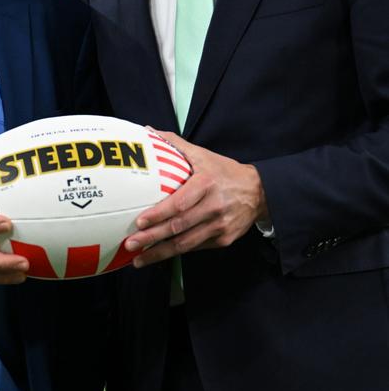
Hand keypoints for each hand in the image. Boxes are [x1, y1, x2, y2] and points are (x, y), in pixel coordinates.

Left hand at [125, 131, 267, 266]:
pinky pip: (196, 247)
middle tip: (131, 244)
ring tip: (139, 259)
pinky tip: (160, 255)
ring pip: (186, 244)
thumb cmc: (224, 172)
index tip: (140, 222)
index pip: (180, 203)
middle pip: (179, 226)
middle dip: (153, 238)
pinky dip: (177, 252)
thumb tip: (148, 130)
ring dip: (161, 253)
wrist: (259, 192)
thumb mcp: (203, 154)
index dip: (159, 214)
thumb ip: (175, 143)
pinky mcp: (223, 239)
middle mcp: (214, 206)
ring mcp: (220, 226)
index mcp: (206, 184)